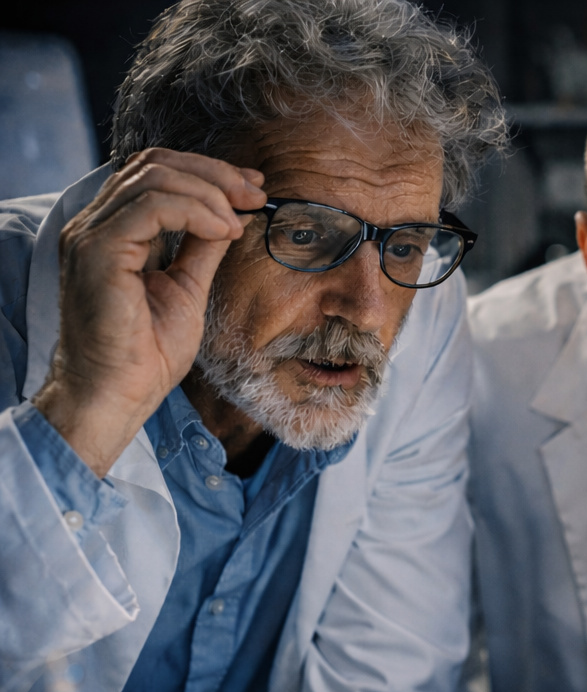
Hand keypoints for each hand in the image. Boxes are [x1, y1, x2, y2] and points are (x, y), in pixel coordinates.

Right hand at [32, 148, 265, 475]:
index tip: (254, 189)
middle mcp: (94, 226)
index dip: (208, 172)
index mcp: (112, 231)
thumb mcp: (187, 288)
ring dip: (210, 192)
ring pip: (153, 178)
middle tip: (257, 195)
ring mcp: (91, 236)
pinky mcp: (97, 252)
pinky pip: (151, 207)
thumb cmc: (148, 352)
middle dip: (215, 174)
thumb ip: (201, 247)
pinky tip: (224, 231)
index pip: (154, 173)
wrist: (121, 394)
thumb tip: (232, 215)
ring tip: (241, 219)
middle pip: (154, 165)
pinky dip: (196, 210)